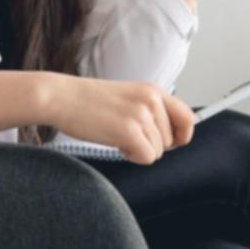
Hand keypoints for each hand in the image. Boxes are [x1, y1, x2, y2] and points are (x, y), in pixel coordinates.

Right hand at [48, 75, 196, 164]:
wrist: (62, 97)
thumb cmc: (89, 101)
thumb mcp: (128, 97)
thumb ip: (151, 111)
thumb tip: (172, 139)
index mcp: (153, 90)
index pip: (187, 117)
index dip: (182, 135)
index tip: (172, 143)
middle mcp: (151, 100)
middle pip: (170, 141)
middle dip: (150, 144)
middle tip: (124, 132)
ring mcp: (141, 115)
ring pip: (158, 151)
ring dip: (138, 150)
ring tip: (116, 134)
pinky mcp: (129, 130)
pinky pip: (147, 157)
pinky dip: (132, 156)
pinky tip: (116, 144)